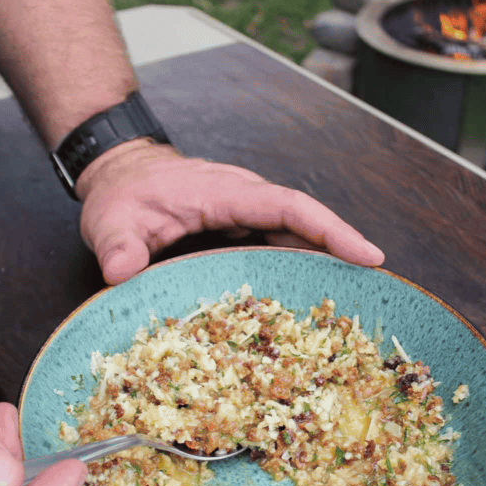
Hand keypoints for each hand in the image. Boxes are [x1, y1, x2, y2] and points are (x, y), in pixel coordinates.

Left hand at [75, 139, 385, 284]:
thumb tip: (121, 271)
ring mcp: (243, 216)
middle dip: (342, 255)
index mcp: (225, 192)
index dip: (330, 231)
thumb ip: (117, 245)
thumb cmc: (120, 192)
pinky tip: (301, 307)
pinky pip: (275, 248)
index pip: (289, 207)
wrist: (118, 173)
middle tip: (375, 298)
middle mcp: (244, 200)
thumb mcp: (110, 220)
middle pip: (305, 225)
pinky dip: (292, 271)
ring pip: (293, 238)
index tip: (367, 256)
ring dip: (320, 267)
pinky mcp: (238, 231)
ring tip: (349, 312)